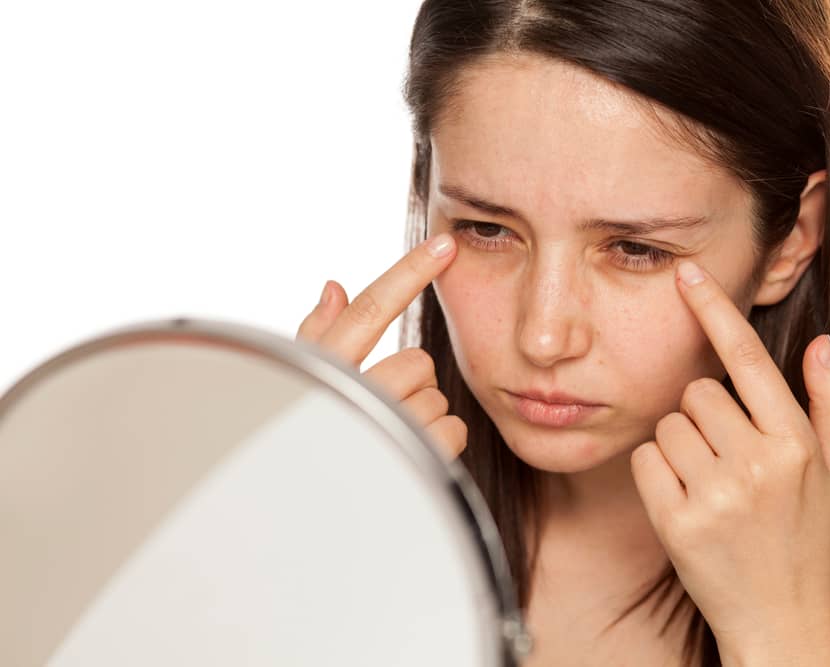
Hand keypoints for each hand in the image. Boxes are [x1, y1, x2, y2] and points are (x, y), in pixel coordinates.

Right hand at [295, 233, 467, 460]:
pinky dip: (443, 443)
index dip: (408, 272)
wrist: (297, 528)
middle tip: (387, 409)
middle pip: (417, 361)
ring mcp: (381, 433)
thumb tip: (336, 285)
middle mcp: (349, 399)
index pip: (369, 311)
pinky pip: (454, 430)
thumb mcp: (299, 387)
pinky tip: (414, 458)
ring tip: (394, 439)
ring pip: (438, 396)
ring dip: (425, 415)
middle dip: (410, 383)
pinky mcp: (411, 462)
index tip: (444, 244)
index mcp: (322, 372)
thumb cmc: (301, 448)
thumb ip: (319, 336)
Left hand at [630, 259, 829, 653]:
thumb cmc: (807, 535)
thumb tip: (819, 342)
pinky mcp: (676, 522)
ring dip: (681, 445)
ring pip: (668, 423)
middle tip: (727, 458)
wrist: (780, 616)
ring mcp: (715, 495)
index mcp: (796, 443)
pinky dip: (658, 473)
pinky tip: (686, 501)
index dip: (714, 311)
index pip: (747, 359)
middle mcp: (757, 464)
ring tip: (711, 484)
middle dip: (705, 415)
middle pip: (696, 392)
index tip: (687, 274)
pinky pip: (645, 459)